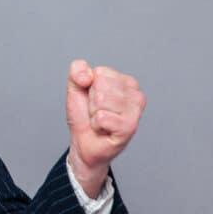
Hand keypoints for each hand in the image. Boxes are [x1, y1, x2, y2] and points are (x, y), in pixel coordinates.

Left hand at [65, 60, 145, 197]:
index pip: (100, 72)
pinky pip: (102, 117)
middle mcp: (136, 94)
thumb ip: (77, 70)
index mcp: (126, 82)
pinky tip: (103, 129)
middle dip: (92, 101)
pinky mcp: (129, 127)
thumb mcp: (76, 88)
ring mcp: (135, 111)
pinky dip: (96, 124)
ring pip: (101, 100)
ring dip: (94, 113)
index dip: (90, 87)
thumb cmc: (84, 116)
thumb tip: (86, 75)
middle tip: (97, 112)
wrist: (83, 143)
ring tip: (100, 120)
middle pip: (101, 85)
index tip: (94, 100)